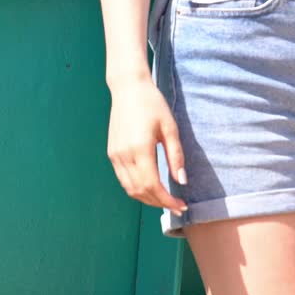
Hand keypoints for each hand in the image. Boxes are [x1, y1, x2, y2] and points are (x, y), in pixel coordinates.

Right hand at [107, 78, 188, 215]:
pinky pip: (123, 179)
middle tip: (178, 206)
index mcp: (140, 149)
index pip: (152, 186)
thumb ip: (176, 156)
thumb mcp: (170, 128)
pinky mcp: (112, 153)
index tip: (182, 206)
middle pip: (140, 191)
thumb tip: (182, 181)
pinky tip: (152, 188)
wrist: (128, 89)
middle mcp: (123, 155)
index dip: (167, 200)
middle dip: (160, 203)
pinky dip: (137, 189)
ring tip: (166, 200)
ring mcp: (114, 155)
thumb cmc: (153, 105)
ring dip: (148, 199)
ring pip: (130, 188)